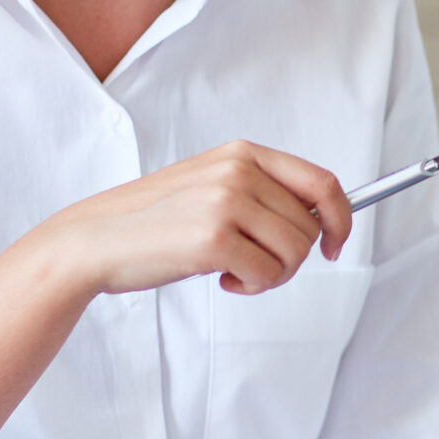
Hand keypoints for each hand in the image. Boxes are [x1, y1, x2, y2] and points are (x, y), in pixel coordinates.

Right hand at [39, 139, 351, 295]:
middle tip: (254, 267)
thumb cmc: (154, 222)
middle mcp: (238, 170)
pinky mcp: (213, 238)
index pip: (322, 182)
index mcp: (242, 153)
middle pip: (309, 227)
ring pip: (294, 253)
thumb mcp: (211, 187)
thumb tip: (320, 219)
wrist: (96, 240)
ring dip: (271, 275)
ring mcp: (226, 202)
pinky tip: (221, 279)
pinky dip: (252, 286)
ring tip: (234, 271)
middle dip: (291, 259)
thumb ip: (260, 193)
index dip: (342, 218)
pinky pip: (268, 274)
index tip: (335, 245)